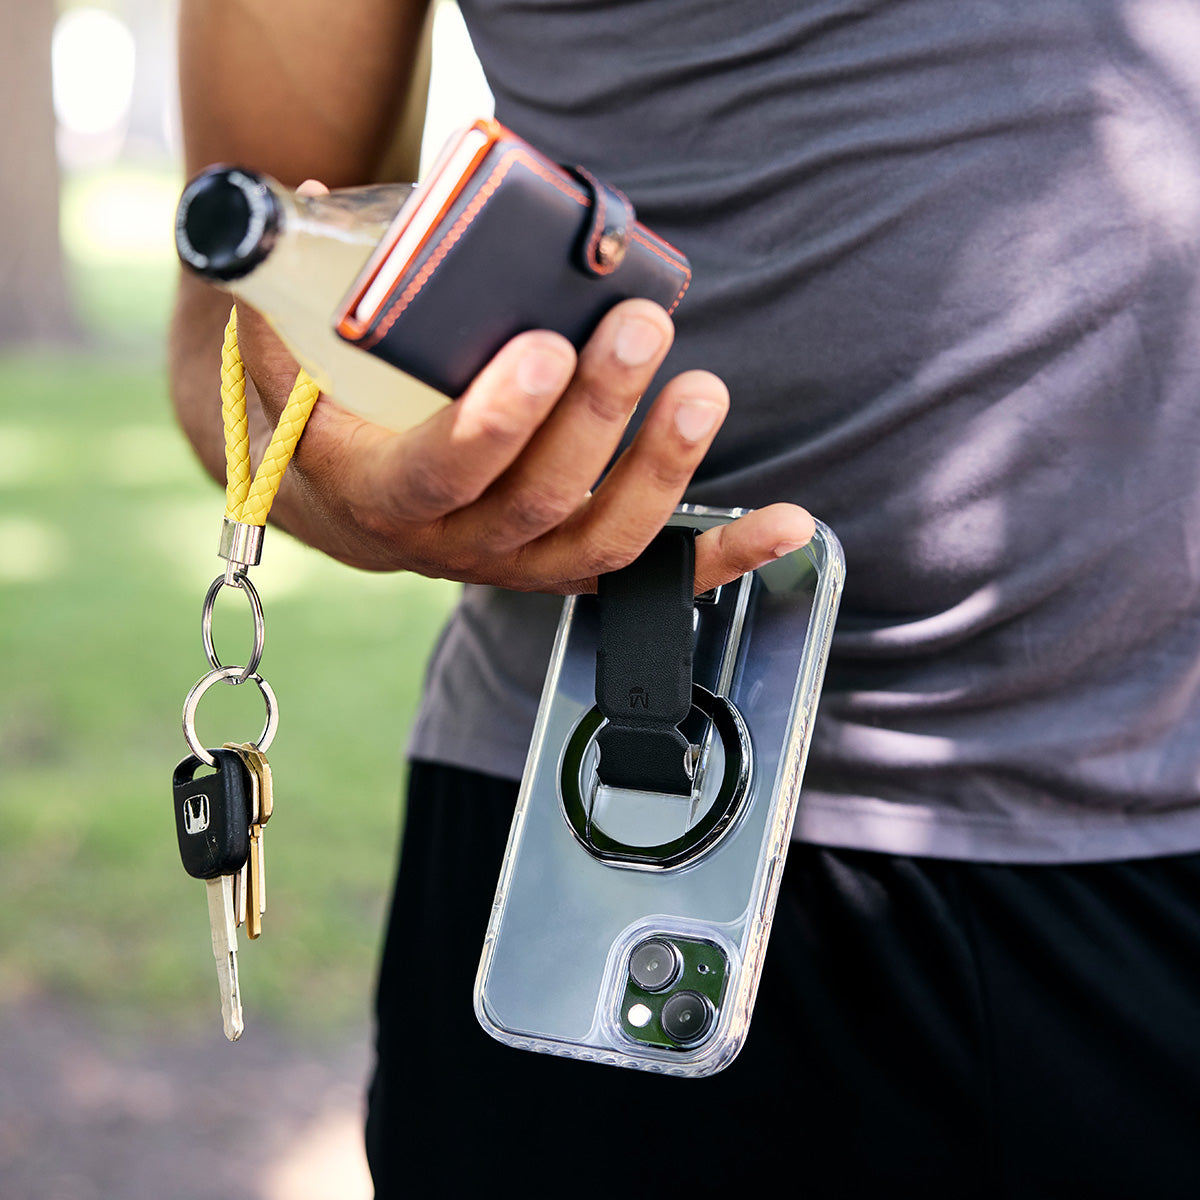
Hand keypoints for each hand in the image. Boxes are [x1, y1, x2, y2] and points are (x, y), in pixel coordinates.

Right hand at [237, 296, 814, 594]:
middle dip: (594, 418)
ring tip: (702, 389)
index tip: (542, 349)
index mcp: (380, 496)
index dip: (492, 425)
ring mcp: (518, 561)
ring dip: (661, 470)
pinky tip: (790, 524)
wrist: (335, 482)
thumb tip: (300, 199)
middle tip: (638, 329)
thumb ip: (292, 293)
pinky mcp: (569, 560)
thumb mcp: (284, 353)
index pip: (438, 475)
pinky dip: (723, 555)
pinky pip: (651, 575)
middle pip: (536, 501)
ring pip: (601, 541)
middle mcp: (455, 545)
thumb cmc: (323, 400)